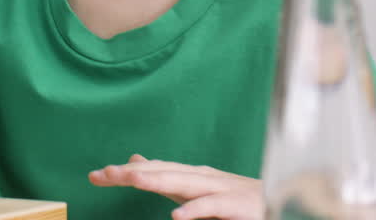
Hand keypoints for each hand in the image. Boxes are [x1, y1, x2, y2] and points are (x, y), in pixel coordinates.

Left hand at [89, 154, 264, 219]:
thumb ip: (166, 177)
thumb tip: (136, 162)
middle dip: (132, 173)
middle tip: (103, 174)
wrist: (280, 202)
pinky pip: (213, 207)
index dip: (124, 172)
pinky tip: (177, 216)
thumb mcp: (194, 189)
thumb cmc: (235, 200)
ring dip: (157, 181)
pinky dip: (196, 209)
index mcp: (190, 175)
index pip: (152, 170)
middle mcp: (202, 178)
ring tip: (132, 180)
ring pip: (184, 183)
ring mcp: (220, 189)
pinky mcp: (237, 206)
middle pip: (162, 172)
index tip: (95, 176)